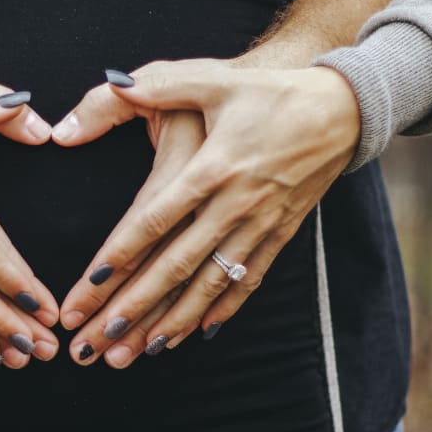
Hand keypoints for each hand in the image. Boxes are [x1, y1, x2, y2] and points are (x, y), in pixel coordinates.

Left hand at [53, 59, 359, 367]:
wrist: (345, 107)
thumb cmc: (268, 89)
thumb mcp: (210, 78)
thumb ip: (151, 87)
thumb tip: (100, 97)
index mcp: (212, 167)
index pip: (153, 222)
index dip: (117, 257)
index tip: (86, 289)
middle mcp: (235, 203)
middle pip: (174, 266)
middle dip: (131, 308)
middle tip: (95, 344)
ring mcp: (260, 223)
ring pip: (208, 283)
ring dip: (171, 322)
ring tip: (135, 354)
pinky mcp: (281, 233)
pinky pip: (247, 280)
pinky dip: (221, 309)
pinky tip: (197, 333)